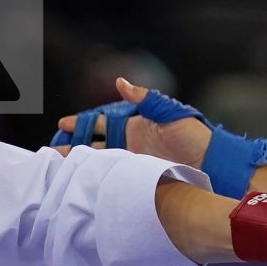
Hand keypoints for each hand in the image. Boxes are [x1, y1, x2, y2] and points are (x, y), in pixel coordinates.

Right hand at [56, 77, 212, 166]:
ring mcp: (134, 162)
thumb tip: (120, 82)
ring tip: (58, 168)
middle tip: (53, 150)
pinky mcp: (138, 179)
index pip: (102, 123)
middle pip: (95, 144)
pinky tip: (81, 183)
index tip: (62, 125)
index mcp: (136, 125)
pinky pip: (112, 178)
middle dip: (74, 145)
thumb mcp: (170, 113)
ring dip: (80, 163)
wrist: (213, 165)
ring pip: (99, 162)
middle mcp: (131, 144)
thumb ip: (145, 99)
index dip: (82, 123)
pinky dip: (96, 179)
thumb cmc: (194, 136)